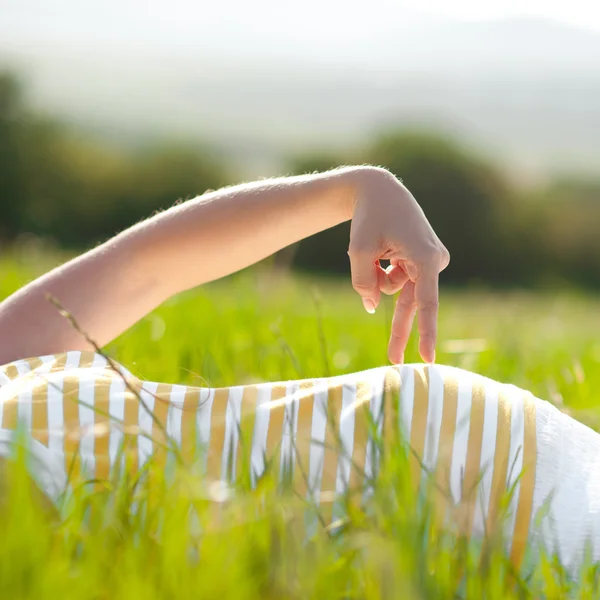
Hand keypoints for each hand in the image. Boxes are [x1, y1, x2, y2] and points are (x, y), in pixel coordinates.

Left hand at [347, 168, 449, 363]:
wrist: (379, 191)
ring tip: (376, 250)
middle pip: (412, 303)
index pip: (427, 302)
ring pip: (399, 289)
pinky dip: (384, 272)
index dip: (426, 332)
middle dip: (401, 330)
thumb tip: (373, 307)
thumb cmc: (369, 217)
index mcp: (424, 256)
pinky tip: (383, 251)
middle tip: (394, 361)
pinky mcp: (423, 261)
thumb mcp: (358, 250)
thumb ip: (363, 283)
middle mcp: (433, 260)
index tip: (427, 358)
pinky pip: (399, 279)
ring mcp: (430, 261)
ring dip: (380, 278)